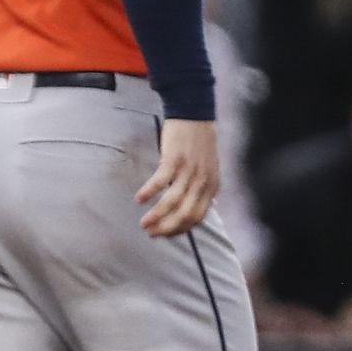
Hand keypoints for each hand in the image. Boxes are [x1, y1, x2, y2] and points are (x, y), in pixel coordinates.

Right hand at [136, 118, 219, 237]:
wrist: (194, 115)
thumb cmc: (197, 143)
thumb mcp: (206, 170)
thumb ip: (198, 188)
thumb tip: (183, 208)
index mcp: (212, 187)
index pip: (197, 219)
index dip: (179, 230)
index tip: (163, 234)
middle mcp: (203, 182)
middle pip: (185, 215)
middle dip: (166, 228)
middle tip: (150, 233)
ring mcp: (189, 171)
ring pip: (172, 203)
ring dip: (156, 216)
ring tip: (143, 223)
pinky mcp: (174, 160)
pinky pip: (160, 182)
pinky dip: (149, 193)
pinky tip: (139, 200)